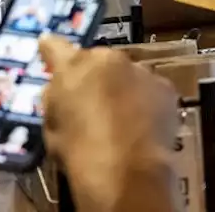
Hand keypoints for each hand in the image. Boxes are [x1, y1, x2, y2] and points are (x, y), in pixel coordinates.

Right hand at [39, 35, 177, 208]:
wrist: (124, 168)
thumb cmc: (78, 150)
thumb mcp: (52, 124)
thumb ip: (56, 98)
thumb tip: (61, 89)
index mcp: (74, 66)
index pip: (56, 47)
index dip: (51, 49)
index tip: (48, 45)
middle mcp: (110, 60)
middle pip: (99, 62)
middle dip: (95, 76)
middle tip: (92, 101)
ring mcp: (142, 71)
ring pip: (128, 75)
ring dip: (123, 88)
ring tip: (121, 118)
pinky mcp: (166, 88)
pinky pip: (150, 90)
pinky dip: (146, 101)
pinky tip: (142, 124)